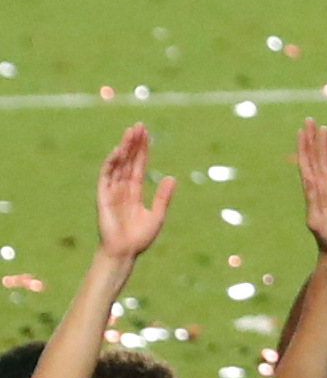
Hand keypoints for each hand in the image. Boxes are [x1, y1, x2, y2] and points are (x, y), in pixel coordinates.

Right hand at [95, 124, 174, 261]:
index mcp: (135, 191)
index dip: (143, 150)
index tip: (147, 134)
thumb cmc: (140, 238)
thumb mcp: (157, 215)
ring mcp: (112, 190)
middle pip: (129, 160)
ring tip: (130, 132)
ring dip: (124, 148)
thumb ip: (163, 197)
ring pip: (118, 164)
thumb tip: (172, 177)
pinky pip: (107, 175)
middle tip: (140, 125)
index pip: (139, 165)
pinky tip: (119, 151)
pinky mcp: (103, 195)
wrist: (124, 251)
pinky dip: (112, 163)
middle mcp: (123, 187)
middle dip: (134, 143)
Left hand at [296, 119, 326, 257]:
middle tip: (309, 120)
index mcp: (312, 191)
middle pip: (313, 158)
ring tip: (323, 127)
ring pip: (325, 162)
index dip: (303, 147)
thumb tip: (310, 189)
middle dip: (310, 139)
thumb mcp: (319, 225)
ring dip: (323, 145)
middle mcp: (318, 187)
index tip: (302, 130)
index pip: (306, 164)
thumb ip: (314, 208)